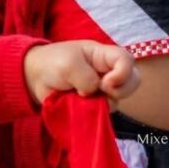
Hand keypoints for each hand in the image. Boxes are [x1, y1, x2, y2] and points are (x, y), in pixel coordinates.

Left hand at [23, 40, 139, 106]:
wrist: (35, 78)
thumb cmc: (53, 63)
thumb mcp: (68, 64)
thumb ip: (86, 78)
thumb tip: (95, 93)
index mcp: (104, 55)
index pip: (127, 60)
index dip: (123, 73)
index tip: (106, 83)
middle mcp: (108, 72)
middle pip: (133, 81)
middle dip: (121, 90)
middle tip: (101, 91)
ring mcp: (102, 90)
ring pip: (119, 100)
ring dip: (104, 102)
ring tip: (83, 97)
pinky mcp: (94, 105)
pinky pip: (104, 112)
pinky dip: (95, 112)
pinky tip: (81, 106)